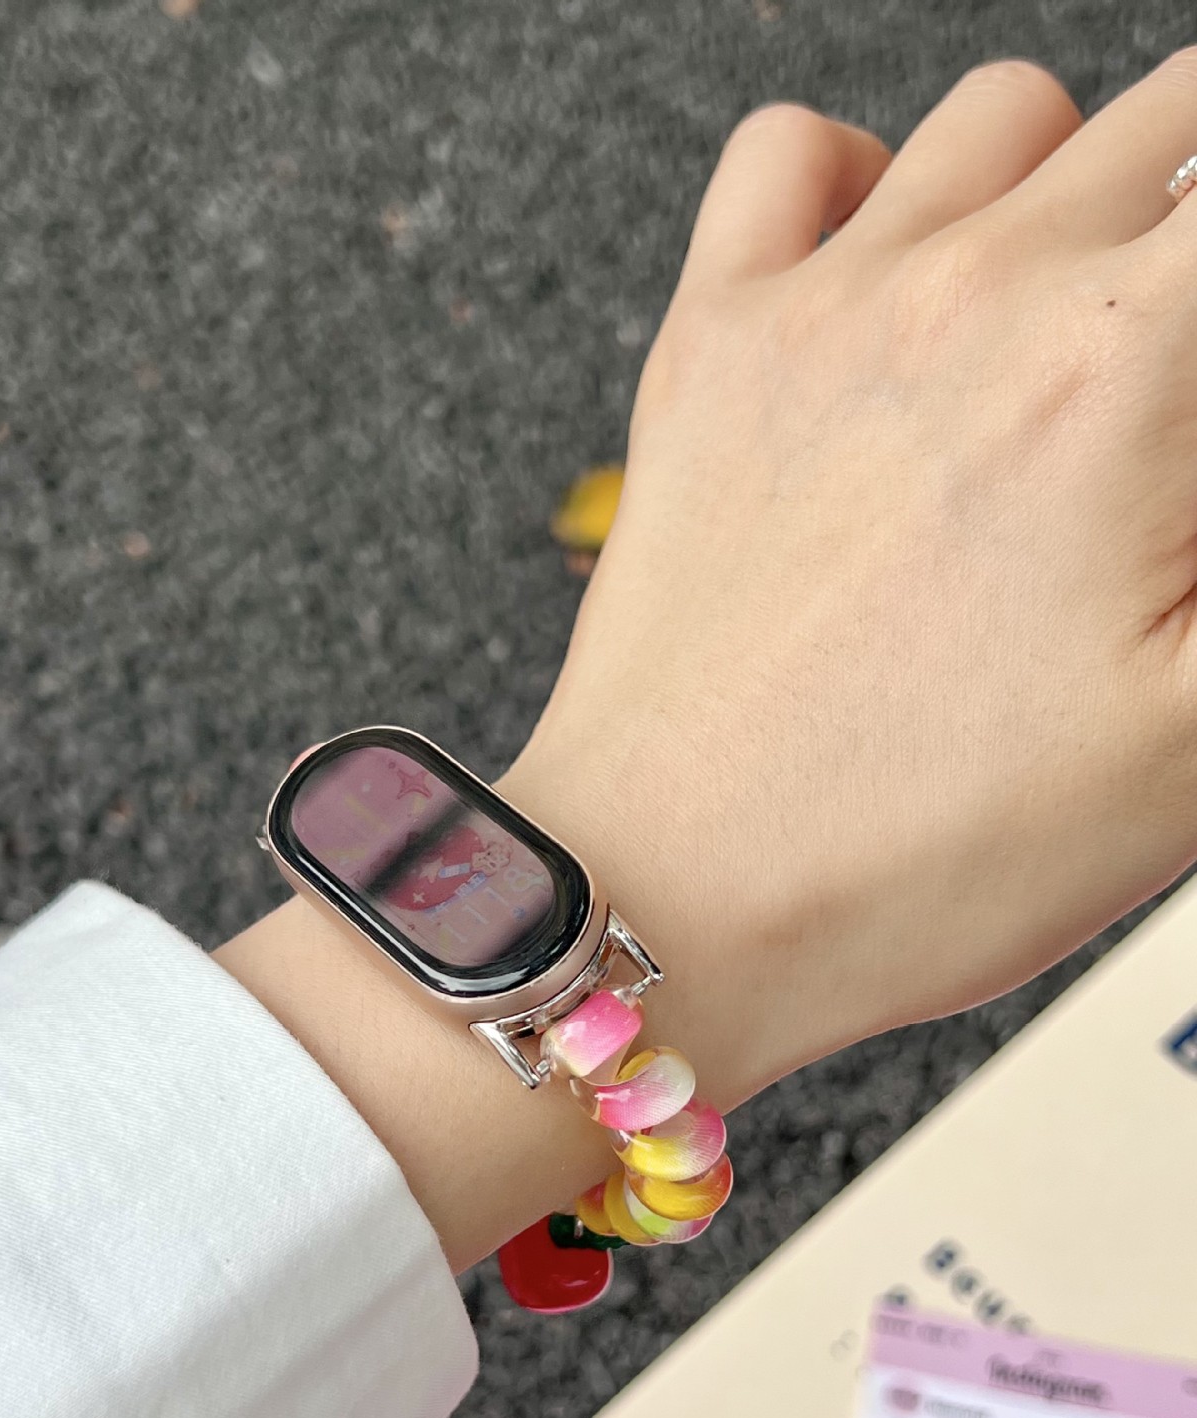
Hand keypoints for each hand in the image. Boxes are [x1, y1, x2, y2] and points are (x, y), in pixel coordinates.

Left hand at [225, 56, 1196, 1272]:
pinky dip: (858, 175)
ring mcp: (822, 307)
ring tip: (1067, 322)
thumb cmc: (912, 851)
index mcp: (1120, 379)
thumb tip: (1196, 456)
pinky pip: (789, 152)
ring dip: (1065, 186)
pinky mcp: (708, 349)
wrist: (672, 899)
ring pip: (1002, 118)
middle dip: (1185, 248)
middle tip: (1157, 403)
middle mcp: (970, 294)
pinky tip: (889, 273)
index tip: (1179, 447)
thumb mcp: (1193, 746)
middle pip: (1161, 137)